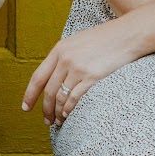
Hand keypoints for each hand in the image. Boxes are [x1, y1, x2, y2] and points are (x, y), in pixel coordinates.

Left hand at [22, 19, 145, 126]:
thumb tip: (55, 75)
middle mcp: (66, 59)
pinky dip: (69, 109)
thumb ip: (65, 55)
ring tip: (59, 121)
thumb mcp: (78, 41)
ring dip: (58, 112)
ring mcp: (78, 68)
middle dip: (46, 109)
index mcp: (59, 49)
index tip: (26, 107)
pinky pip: (75, 98)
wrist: (128, 34)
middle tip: (47, 120)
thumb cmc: (106, 38)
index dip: (30, 95)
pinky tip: (69, 115)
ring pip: (61, 97)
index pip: (38, 77)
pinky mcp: (92, 77)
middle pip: (49, 91)